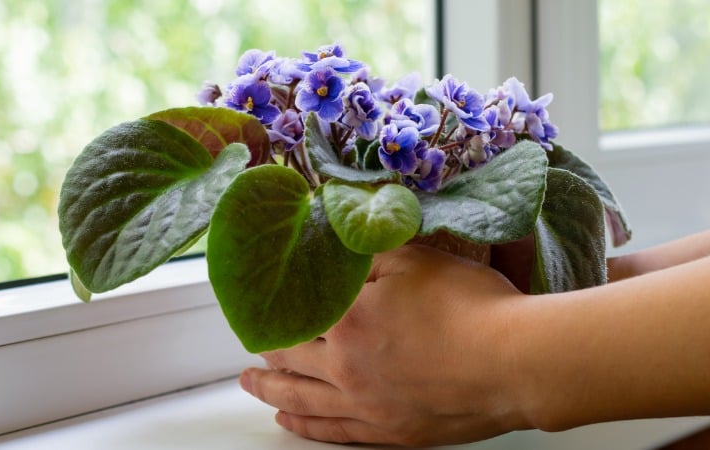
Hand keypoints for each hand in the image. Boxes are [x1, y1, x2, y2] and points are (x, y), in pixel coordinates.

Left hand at [239, 244, 530, 446]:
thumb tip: (339, 247)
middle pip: (289, 358)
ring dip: (271, 389)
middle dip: (264, 349)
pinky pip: (334, 432)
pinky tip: (292, 422)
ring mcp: (366, 405)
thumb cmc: (472, 307)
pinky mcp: (390, 431)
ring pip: (302, 400)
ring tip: (251, 384)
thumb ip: (368, 253)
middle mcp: (346, 368)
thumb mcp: (415, 259)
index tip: (258, 304)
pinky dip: (306, 427)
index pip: (295, 313)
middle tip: (248, 345)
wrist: (516, 361)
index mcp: (346, 321)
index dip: (274, 307)